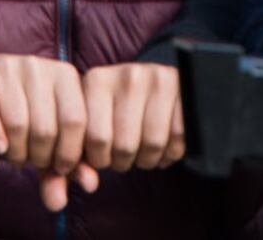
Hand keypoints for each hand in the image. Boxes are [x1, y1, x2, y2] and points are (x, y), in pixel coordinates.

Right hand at [0, 52, 90, 207]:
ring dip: (14, 153)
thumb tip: (89, 185)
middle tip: (30, 161)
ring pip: (16, 124)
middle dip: (38, 158)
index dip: (68, 155)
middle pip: (45, 128)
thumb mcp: (48, 138)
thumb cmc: (21, 114)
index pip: (76, 122)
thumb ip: (67, 166)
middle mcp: (40, 66)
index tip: (58, 167)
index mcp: (66, 76)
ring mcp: (9, 66)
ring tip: (12, 154)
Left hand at [80, 63, 185, 180]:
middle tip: (123, 154)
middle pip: (124, 145)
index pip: (95, 138)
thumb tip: (80, 187)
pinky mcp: (182, 89)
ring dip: (148, 158)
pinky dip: (171, 151)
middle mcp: (127, 76)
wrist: (155, 84)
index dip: (98, 160)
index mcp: (97, 80)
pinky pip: (178, 137)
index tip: (101, 159)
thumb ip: (79, 156)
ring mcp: (157, 80)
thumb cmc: (116, 111)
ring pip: (152, 144)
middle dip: (123, 161)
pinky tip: (163, 144)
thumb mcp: (91, 123)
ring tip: (142, 150)